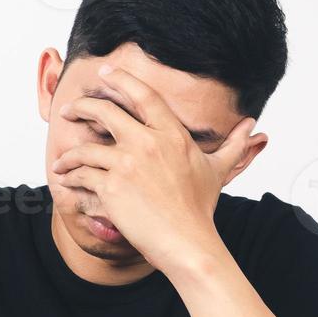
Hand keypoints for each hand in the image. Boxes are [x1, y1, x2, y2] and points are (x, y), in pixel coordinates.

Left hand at [51, 65, 261, 271]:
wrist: (187, 243)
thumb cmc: (201, 209)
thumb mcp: (218, 171)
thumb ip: (234, 144)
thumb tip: (254, 128)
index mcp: (172, 134)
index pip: (143, 94)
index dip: (120, 79)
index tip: (105, 73)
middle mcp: (148, 142)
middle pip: (105, 110)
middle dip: (82, 106)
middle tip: (69, 110)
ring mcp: (128, 164)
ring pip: (86, 146)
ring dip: (69, 153)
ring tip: (62, 161)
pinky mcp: (111, 186)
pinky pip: (81, 173)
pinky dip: (70, 176)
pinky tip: (67, 179)